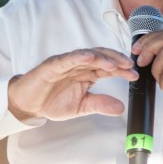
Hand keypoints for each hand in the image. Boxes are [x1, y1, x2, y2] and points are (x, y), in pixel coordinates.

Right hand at [7, 48, 136, 120]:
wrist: (28, 104)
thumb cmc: (52, 101)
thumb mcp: (81, 106)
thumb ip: (99, 104)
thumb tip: (121, 108)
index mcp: (86, 74)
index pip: (108, 69)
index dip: (122, 70)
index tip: (134, 76)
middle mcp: (78, 66)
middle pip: (101, 58)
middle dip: (116, 60)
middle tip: (129, 66)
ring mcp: (66, 63)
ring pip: (86, 55)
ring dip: (101, 58)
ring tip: (114, 64)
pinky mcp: (52, 65)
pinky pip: (67, 59)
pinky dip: (78, 56)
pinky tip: (89, 57)